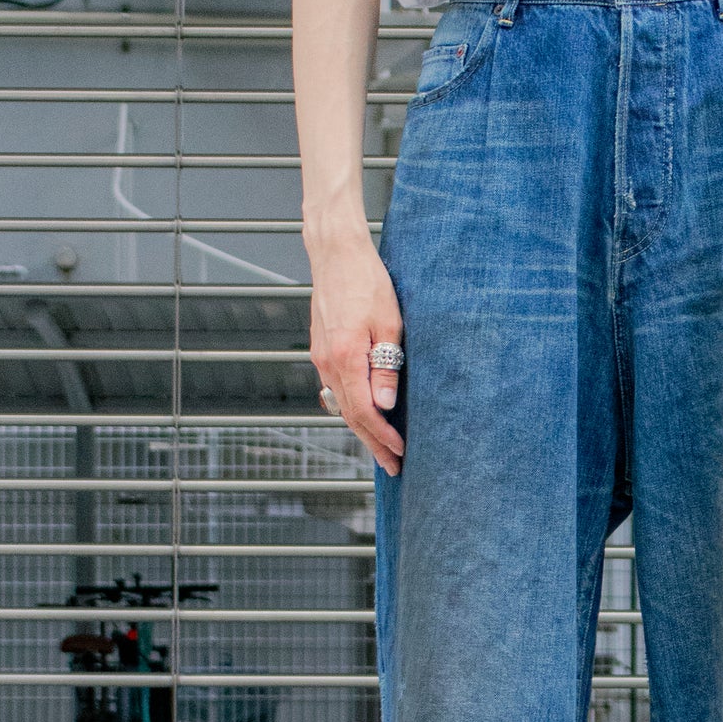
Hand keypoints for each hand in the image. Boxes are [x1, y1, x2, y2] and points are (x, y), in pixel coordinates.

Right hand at [308, 228, 405, 477]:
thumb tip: (385, 405)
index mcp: (346, 358)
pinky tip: (366, 415)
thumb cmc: (368, 282)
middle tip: (393, 466)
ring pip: (342, 405)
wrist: (336, 255)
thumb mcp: (390, 324)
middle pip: (350, 416)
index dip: (382, 436)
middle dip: (373, 444)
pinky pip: (337, 389)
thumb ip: (386, 367)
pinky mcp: (321, 350)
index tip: (401, 452)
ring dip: (363, 429)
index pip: (364, 412)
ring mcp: (321, 357)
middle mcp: (328, 363)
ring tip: (382, 449)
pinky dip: (352, 409)